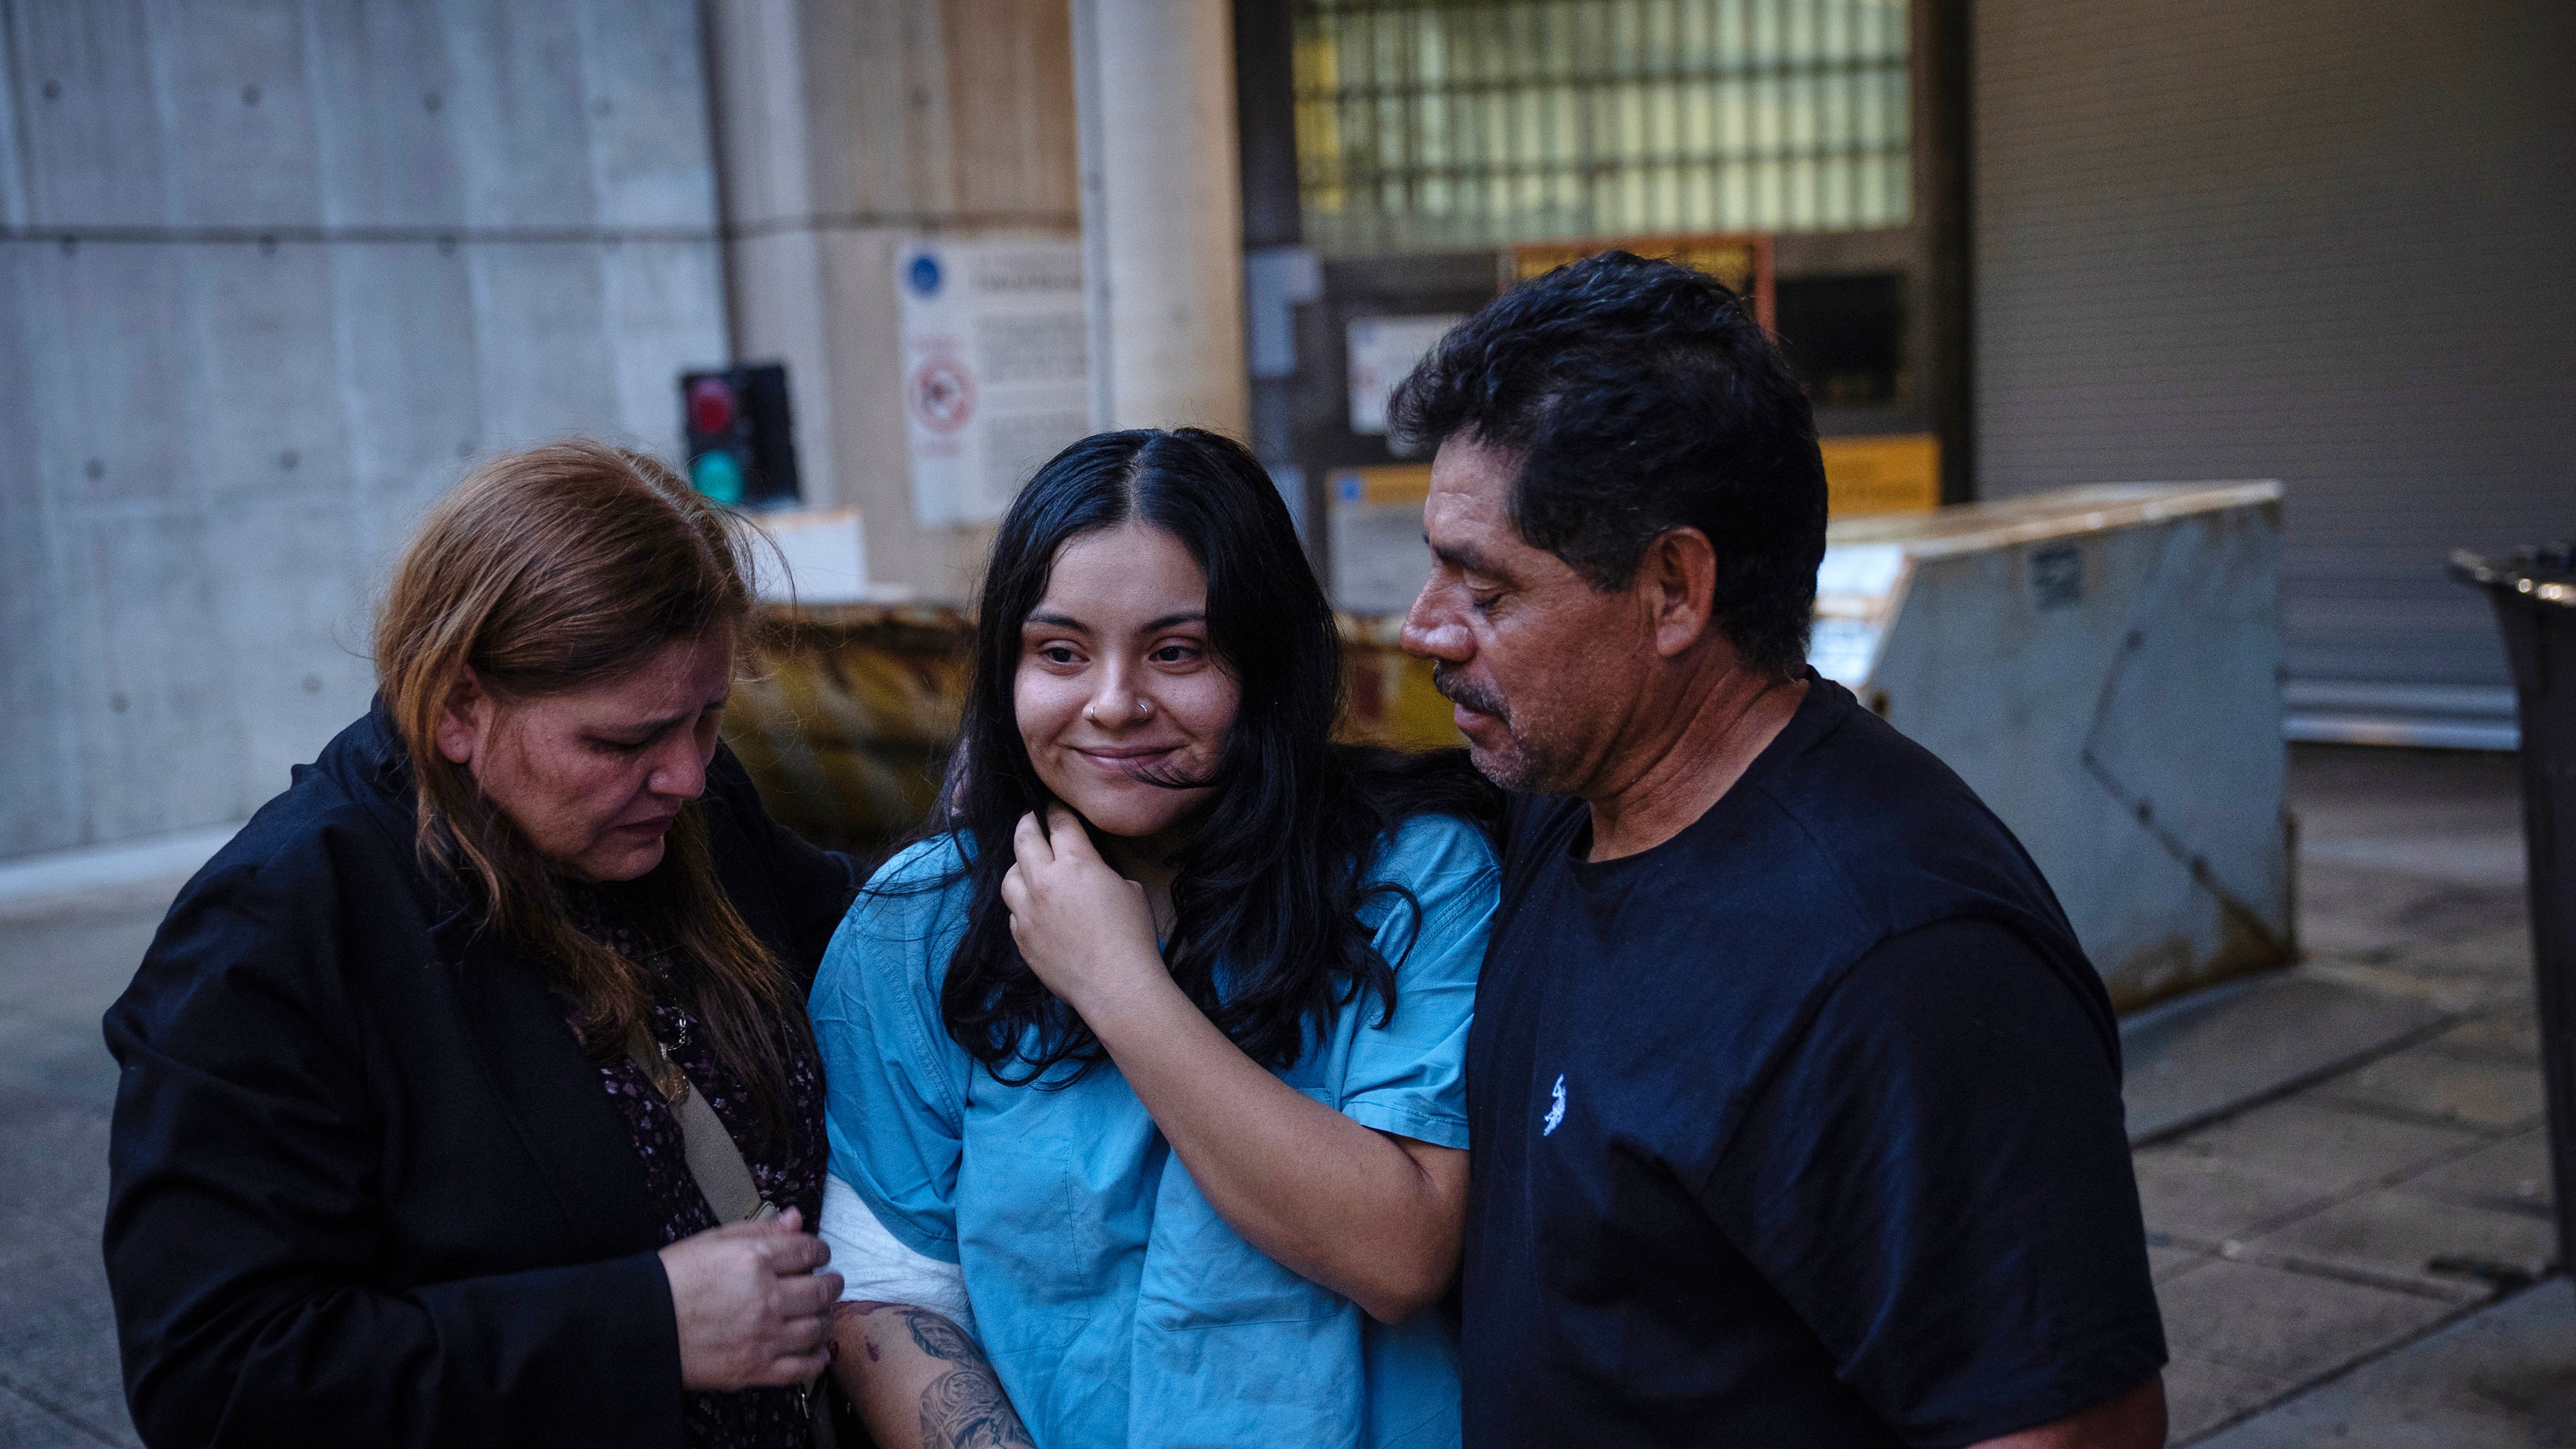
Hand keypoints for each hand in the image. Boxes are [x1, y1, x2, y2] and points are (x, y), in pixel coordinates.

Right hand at [660, 1206, 843, 1390]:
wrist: (640, 1326)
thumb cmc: (672, 1280)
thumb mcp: (712, 1241)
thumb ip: (760, 1229)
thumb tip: (796, 1218)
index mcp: (755, 1259)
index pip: (810, 1250)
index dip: (820, 1250)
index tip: (818, 1255)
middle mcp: (767, 1297)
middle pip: (822, 1289)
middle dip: (831, 1283)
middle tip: (828, 1283)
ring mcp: (764, 1336)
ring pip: (818, 1327)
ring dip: (825, 1318)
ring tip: (820, 1314)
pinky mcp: (756, 1368)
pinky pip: (803, 1367)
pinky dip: (816, 1358)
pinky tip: (814, 1350)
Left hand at [999, 806, 1163, 1013]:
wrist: (1116, 986)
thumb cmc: (1133, 937)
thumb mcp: (1129, 889)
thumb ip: (1102, 873)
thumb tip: (1090, 876)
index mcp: (1077, 863)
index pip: (1059, 823)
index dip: (1055, 809)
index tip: (1053, 804)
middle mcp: (1044, 882)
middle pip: (1023, 839)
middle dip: (1027, 823)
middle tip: (1030, 819)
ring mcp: (1027, 911)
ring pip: (1009, 877)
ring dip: (1019, 867)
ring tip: (1028, 868)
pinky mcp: (1021, 938)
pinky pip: (1014, 913)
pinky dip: (1022, 906)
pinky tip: (1035, 910)